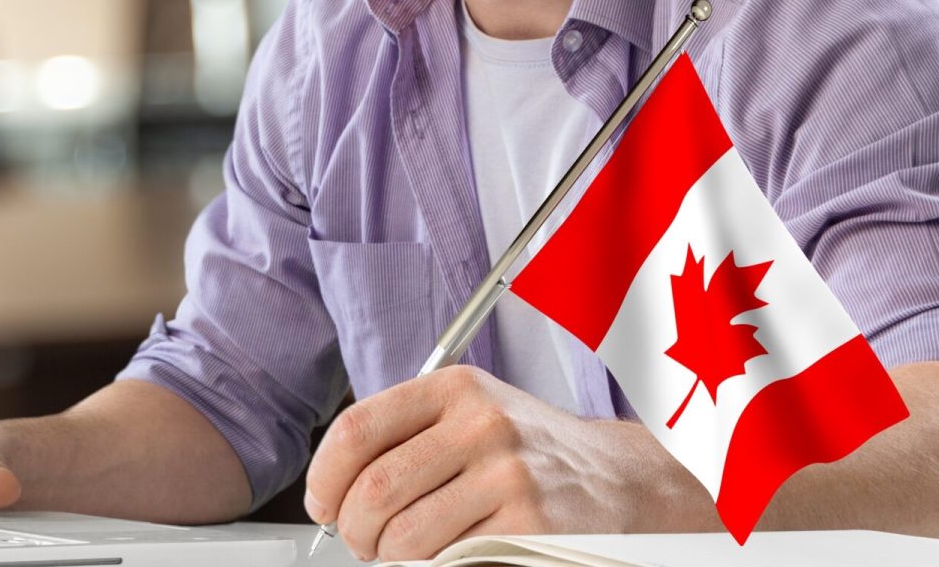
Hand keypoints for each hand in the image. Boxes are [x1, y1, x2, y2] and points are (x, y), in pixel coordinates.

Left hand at [303, 366, 697, 560]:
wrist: (616, 478)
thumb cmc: (528, 450)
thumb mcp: (470, 414)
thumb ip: (407, 435)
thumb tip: (334, 487)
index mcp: (455, 389)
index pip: (358, 429)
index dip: (325, 477)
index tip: (322, 503)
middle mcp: (481, 424)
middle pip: (374, 491)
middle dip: (354, 531)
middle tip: (362, 542)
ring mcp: (508, 475)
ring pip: (404, 537)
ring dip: (390, 558)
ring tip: (403, 553)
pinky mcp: (528, 526)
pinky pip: (448, 563)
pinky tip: (445, 557)